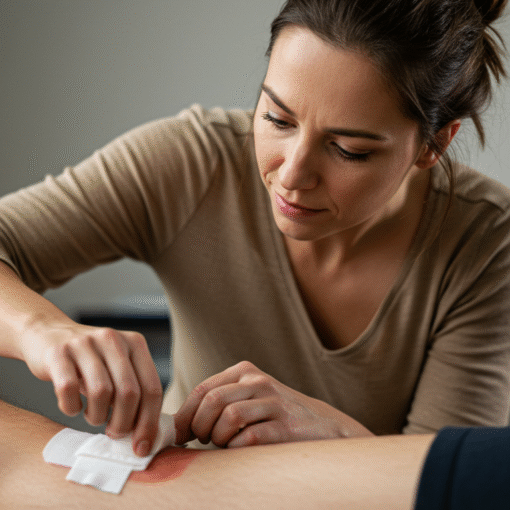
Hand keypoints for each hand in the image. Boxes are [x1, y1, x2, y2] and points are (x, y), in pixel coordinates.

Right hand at [19, 320, 162, 455]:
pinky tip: (73, 406)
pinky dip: (71, 407)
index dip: (149, 422)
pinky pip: (68, 389)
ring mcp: (84, 344)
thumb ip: (135, 392)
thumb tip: (146, 436)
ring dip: (97, 416)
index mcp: (135, 343)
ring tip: (93, 416)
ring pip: (101, 392)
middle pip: (129, 392)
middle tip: (114, 433)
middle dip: (124, 423)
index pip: (152, 387)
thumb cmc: (90, 361)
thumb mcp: (118, 367)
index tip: (142, 447)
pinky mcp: (58, 353)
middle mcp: (113, 339)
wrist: (49, 334)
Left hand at [174, 361, 372, 447]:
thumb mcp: (248, 397)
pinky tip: (240, 449)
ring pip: (230, 416)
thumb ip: (218, 402)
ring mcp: (274, 403)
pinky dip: (237, 448)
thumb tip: (178, 425)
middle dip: (199, 426)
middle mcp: (259, 382)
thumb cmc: (274, 414)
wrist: (322, 425)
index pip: (203, 389)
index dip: (186, 414)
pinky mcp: (286, 427)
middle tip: (203, 440)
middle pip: (213, 400)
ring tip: (222, 444)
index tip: (180, 434)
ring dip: (218, 437)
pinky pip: (249, 437)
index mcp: (245, 372)